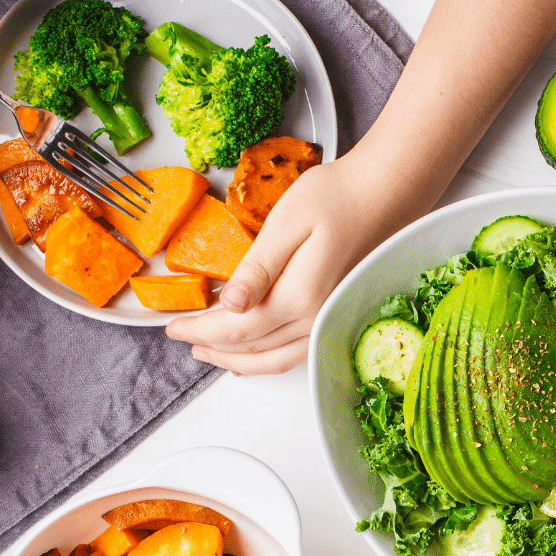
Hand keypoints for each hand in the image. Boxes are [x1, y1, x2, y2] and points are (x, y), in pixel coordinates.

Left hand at [165, 149, 396, 373]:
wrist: (384, 195)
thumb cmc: (337, 197)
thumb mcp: (287, 222)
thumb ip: (258, 268)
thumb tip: (229, 306)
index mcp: (299, 295)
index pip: (237, 327)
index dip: (201, 329)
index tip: (172, 325)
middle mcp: (316, 319)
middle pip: (253, 349)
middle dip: (212, 347)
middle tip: (181, 337)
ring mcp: (328, 322)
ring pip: (275, 359)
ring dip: (238, 360)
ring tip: (209, 352)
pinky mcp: (335, 317)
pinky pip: (297, 354)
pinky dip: (268, 360)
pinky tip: (252, 356)